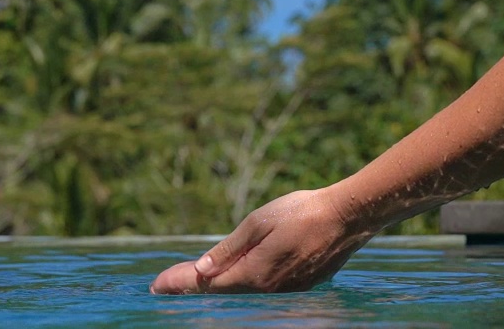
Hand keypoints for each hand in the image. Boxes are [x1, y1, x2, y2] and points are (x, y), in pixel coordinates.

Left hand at [150, 189, 375, 293]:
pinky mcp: (300, 285)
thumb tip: (201, 270)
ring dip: (217, 284)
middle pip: (222, 291)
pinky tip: (233, 275)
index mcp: (254, 272)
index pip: (207, 284)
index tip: (156, 286)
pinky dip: (242, 281)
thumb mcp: (258, 223)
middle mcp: (268, 288)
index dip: (180, 283)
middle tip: (167, 283)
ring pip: (243, 290)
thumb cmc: (301, 212)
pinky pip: (262, 287)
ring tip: (191, 278)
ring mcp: (286, 290)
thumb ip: (228, 249)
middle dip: (192, 286)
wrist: (348, 217)